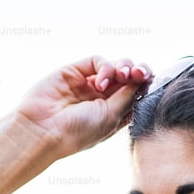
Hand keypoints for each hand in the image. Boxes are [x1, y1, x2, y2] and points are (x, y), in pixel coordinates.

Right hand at [13, 56, 150, 159]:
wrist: (43, 130)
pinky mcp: (75, 72)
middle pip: (129, 77)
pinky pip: (97, 61)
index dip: (145, 84)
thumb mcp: (112, 116)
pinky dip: (106, 67)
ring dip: (124, 67)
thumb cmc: (77, 132)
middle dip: (138, 72)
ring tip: (122, 76)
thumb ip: (128, 95)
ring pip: (116, 66)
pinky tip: (102, 81)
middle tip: (138, 74)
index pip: (136, 93)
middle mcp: (102, 98)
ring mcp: (88, 84)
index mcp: (113, 113)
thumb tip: (143, 78)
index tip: (149, 82)